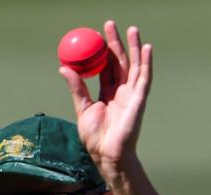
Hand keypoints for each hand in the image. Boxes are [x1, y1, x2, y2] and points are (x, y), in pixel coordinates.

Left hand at [60, 21, 151, 171]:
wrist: (107, 153)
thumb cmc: (95, 137)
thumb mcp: (82, 108)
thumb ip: (77, 87)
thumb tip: (63, 66)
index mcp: (108, 93)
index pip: (107, 67)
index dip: (103, 50)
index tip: (96, 34)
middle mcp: (122, 92)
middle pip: (121, 62)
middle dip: (117, 42)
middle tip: (110, 24)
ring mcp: (132, 95)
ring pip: (135, 66)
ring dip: (134, 47)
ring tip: (132, 29)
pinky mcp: (139, 99)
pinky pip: (144, 78)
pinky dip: (147, 63)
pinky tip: (147, 48)